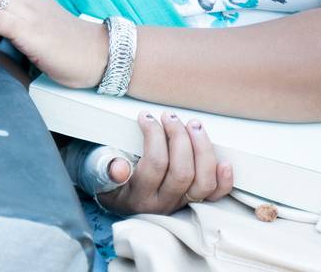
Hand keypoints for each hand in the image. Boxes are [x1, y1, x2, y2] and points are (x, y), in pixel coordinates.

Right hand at [95, 112, 234, 214]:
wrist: (116, 199)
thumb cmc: (106, 179)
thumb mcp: (96, 172)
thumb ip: (104, 168)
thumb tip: (119, 168)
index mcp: (138, 196)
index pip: (155, 164)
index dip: (154, 135)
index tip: (146, 117)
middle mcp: (162, 203)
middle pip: (182, 172)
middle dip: (179, 137)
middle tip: (169, 116)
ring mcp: (181, 203)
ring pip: (203, 182)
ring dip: (202, 150)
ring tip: (193, 126)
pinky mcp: (193, 201)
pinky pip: (215, 196)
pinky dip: (224, 180)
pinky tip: (223, 162)